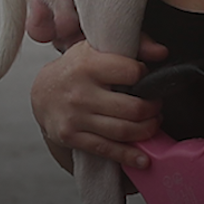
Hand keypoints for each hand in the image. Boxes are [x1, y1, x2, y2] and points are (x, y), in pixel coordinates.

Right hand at [32, 37, 168, 174]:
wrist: (42, 93)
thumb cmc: (76, 69)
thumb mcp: (99, 48)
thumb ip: (134, 44)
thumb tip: (162, 53)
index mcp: (88, 65)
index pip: (132, 73)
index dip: (145, 76)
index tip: (146, 78)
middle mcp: (81, 92)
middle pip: (133, 108)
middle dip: (153, 109)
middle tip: (156, 106)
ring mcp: (75, 117)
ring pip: (124, 131)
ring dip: (147, 130)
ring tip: (152, 123)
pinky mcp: (72, 137)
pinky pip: (107, 149)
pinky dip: (129, 156)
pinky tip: (143, 159)